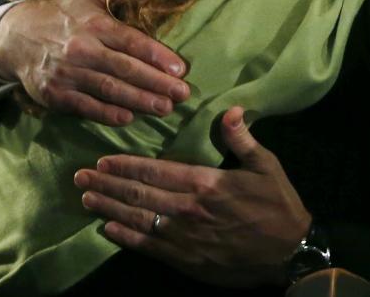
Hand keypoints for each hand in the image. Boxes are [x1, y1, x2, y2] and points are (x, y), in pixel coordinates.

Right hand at [0, 0, 188, 125]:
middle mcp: (82, 48)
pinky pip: (85, 106)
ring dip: (139, 101)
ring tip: (165, 107)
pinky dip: (107, 113)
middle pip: (125, 69)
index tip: (180, 69)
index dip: (157, 56)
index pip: (131, 41)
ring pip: (109, 89)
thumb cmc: (62, 15)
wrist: (13, 36)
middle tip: (182, 94)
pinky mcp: (54, 94)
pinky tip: (128, 118)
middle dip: (157, 83)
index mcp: (95, 24)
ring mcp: (67, 73)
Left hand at [74, 106, 311, 287]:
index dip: (127, 165)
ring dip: (109, 207)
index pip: (157, 171)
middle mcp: (189, 208)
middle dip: (108, 183)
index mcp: (207, 182)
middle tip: (81, 176)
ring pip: (138, 219)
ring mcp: (185, 236)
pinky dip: (125, 237)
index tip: (103, 159)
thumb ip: (242, 138)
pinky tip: (107, 228)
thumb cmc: (278, 205)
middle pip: (139, 194)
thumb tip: (230, 109)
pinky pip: (148, 246)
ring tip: (86, 198)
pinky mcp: (186, 259)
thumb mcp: (266, 165)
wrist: (288, 253)